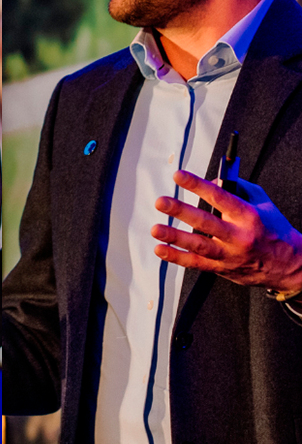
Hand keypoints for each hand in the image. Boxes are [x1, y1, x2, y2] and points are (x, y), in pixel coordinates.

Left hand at [152, 169, 301, 291]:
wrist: (289, 264)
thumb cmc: (273, 229)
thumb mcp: (263, 203)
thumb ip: (238, 188)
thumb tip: (211, 182)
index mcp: (248, 216)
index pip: (219, 196)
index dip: (197, 185)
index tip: (179, 175)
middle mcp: (238, 235)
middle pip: (205, 221)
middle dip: (180, 211)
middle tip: (161, 202)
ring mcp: (229, 254)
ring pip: (198, 245)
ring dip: (174, 237)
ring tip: (156, 229)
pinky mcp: (221, 268)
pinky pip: (195, 263)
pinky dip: (176, 257)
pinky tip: (161, 249)